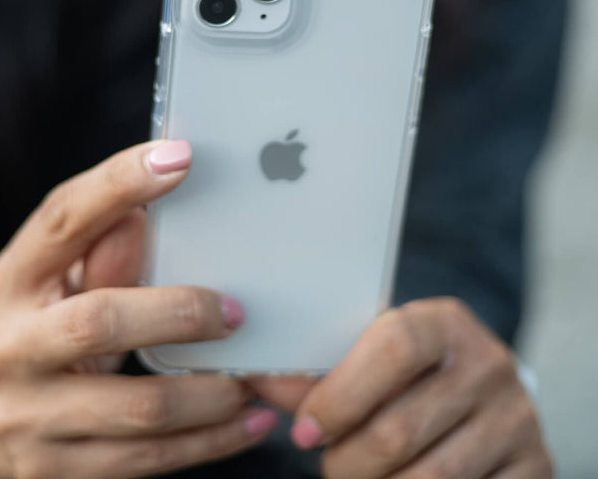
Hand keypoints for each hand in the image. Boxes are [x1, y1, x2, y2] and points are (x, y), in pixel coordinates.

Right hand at [0, 140, 278, 478]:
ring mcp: (25, 417)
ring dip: (210, 390)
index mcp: (9, 279)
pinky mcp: (51, 471)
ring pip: (137, 408)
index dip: (119, 184)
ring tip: (256, 374)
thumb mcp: (59, 275)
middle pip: (99, 322)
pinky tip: (250, 420)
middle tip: (236, 310)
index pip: (63, 219)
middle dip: (179, 314)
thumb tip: (157, 204)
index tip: (181, 156)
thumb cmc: (46, 318)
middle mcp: (7, 346)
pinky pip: (147, 462)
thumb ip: (102, 243)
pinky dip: (210, 442)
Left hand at [249, 298, 552, 478]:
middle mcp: (488, 363)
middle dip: (345, 461)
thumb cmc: (409, 373)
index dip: (339, 395)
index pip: (392, 347)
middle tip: (326, 466)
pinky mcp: (535, 467)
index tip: (302, 431)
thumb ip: (320, 372)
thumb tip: (251, 379)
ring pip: (428, 477)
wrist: (483, 396)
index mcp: (443, 322)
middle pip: (399, 428)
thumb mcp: (374, 356)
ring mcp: (516, 418)